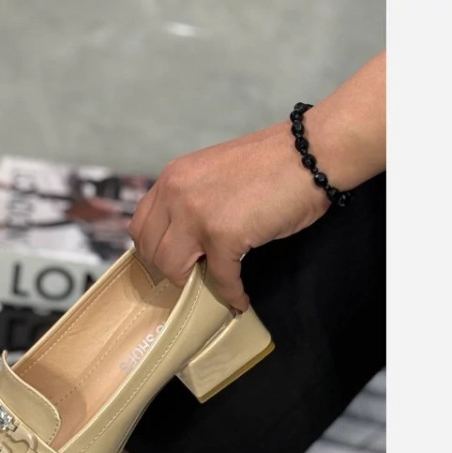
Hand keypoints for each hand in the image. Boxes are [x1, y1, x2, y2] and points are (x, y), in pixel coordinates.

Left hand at [129, 122, 327, 311]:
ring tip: (213, 285)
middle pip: (151, 251)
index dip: (153, 250)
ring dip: (192, 283)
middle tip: (192, 277)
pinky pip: (219, 278)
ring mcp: (198, 215)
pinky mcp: (224, 235)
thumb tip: (183, 237)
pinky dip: (231, 294)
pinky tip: (239, 299)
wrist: (312, 153)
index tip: (171, 261)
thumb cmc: (272, 164)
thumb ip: (190, 199)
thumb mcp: (212, 173)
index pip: (140, 226)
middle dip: (171, 271)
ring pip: (173, 269)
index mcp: (172, 178)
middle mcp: (176, 194)